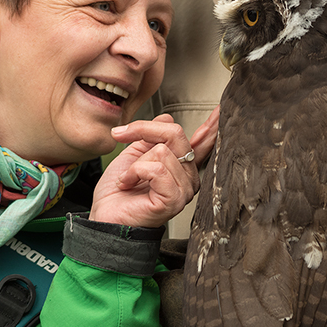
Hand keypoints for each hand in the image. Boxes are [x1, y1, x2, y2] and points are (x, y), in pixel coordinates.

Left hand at [89, 107, 218, 227]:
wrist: (105, 216)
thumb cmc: (118, 192)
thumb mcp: (134, 153)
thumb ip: (152, 136)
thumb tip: (167, 119)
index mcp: (181, 166)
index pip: (202, 142)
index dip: (213, 125)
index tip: (222, 110)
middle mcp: (188, 177)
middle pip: (175, 134)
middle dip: (143, 131)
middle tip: (122, 136)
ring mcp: (184, 190)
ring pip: (161, 152)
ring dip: (135, 163)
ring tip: (129, 179)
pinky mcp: (174, 200)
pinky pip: (156, 169)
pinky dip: (134, 172)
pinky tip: (129, 184)